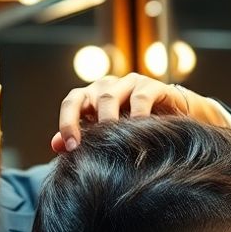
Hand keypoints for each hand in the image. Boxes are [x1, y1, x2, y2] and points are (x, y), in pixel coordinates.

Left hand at [53, 74, 230, 152]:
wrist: (176, 122)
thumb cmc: (135, 131)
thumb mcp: (107, 136)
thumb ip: (82, 138)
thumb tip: (55, 145)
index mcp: (92, 96)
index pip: (71, 102)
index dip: (67, 123)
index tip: (71, 148)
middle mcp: (108, 86)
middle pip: (90, 99)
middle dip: (89, 125)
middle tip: (92, 148)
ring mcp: (130, 83)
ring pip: (110, 97)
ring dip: (109, 121)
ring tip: (114, 142)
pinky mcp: (153, 86)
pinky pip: (141, 98)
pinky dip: (137, 115)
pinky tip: (139, 132)